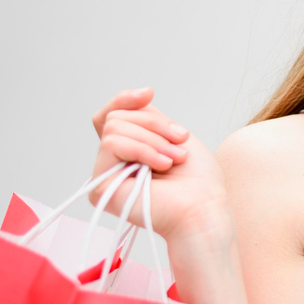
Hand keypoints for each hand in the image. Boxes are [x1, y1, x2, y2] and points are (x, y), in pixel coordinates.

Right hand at [90, 87, 231, 246]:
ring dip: (153, 140)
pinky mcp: (100, 186)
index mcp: (131, 152)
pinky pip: (112, 144)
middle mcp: (114, 164)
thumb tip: (140, 96)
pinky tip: (161, 166)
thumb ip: (151, 118)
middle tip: (180, 145)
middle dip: (154, 125)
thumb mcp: (176, 136)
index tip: (149, 93)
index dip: (125, 99)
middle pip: (118, 117)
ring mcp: (105, 175)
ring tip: (174, 160)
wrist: (204, 209)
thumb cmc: (199, 181)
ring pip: (115, 128)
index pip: (112, 115)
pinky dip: (143, 149)